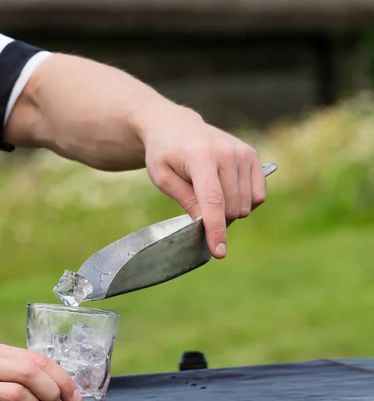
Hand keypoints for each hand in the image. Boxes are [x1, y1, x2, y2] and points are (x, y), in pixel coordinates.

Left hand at [141, 104, 266, 258]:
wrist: (175, 126)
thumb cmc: (165, 154)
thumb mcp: (163, 179)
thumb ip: (186, 201)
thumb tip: (205, 224)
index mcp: (200, 157)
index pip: (213, 201)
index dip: (216, 229)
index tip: (219, 252)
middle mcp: (226, 153)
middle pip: (232, 208)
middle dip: (217, 220)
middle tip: (198, 210)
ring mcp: (242, 153)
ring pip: (247, 205)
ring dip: (229, 212)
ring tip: (209, 196)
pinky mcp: (252, 155)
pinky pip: (258, 196)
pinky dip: (244, 203)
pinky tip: (226, 193)